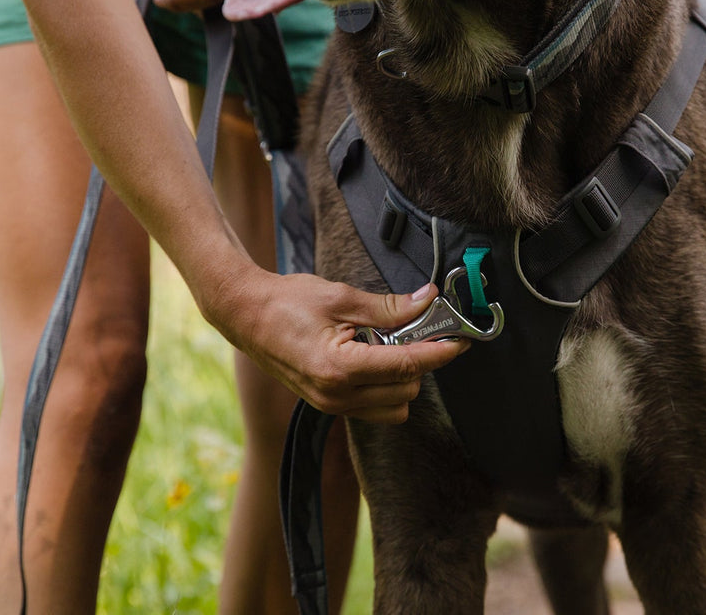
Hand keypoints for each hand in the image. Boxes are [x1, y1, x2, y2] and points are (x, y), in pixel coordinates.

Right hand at [204, 267, 469, 423]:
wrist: (245, 316)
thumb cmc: (287, 302)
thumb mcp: (342, 297)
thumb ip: (388, 307)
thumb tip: (428, 301)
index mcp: (340, 368)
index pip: (407, 365)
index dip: (439, 351)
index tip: (460, 340)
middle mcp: (337, 396)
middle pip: (407, 389)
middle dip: (419, 361)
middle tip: (415, 329)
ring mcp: (331, 405)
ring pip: (395, 406)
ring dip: (403, 378)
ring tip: (389, 345)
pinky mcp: (328, 406)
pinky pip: (375, 407)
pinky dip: (386, 387)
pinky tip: (374, 357)